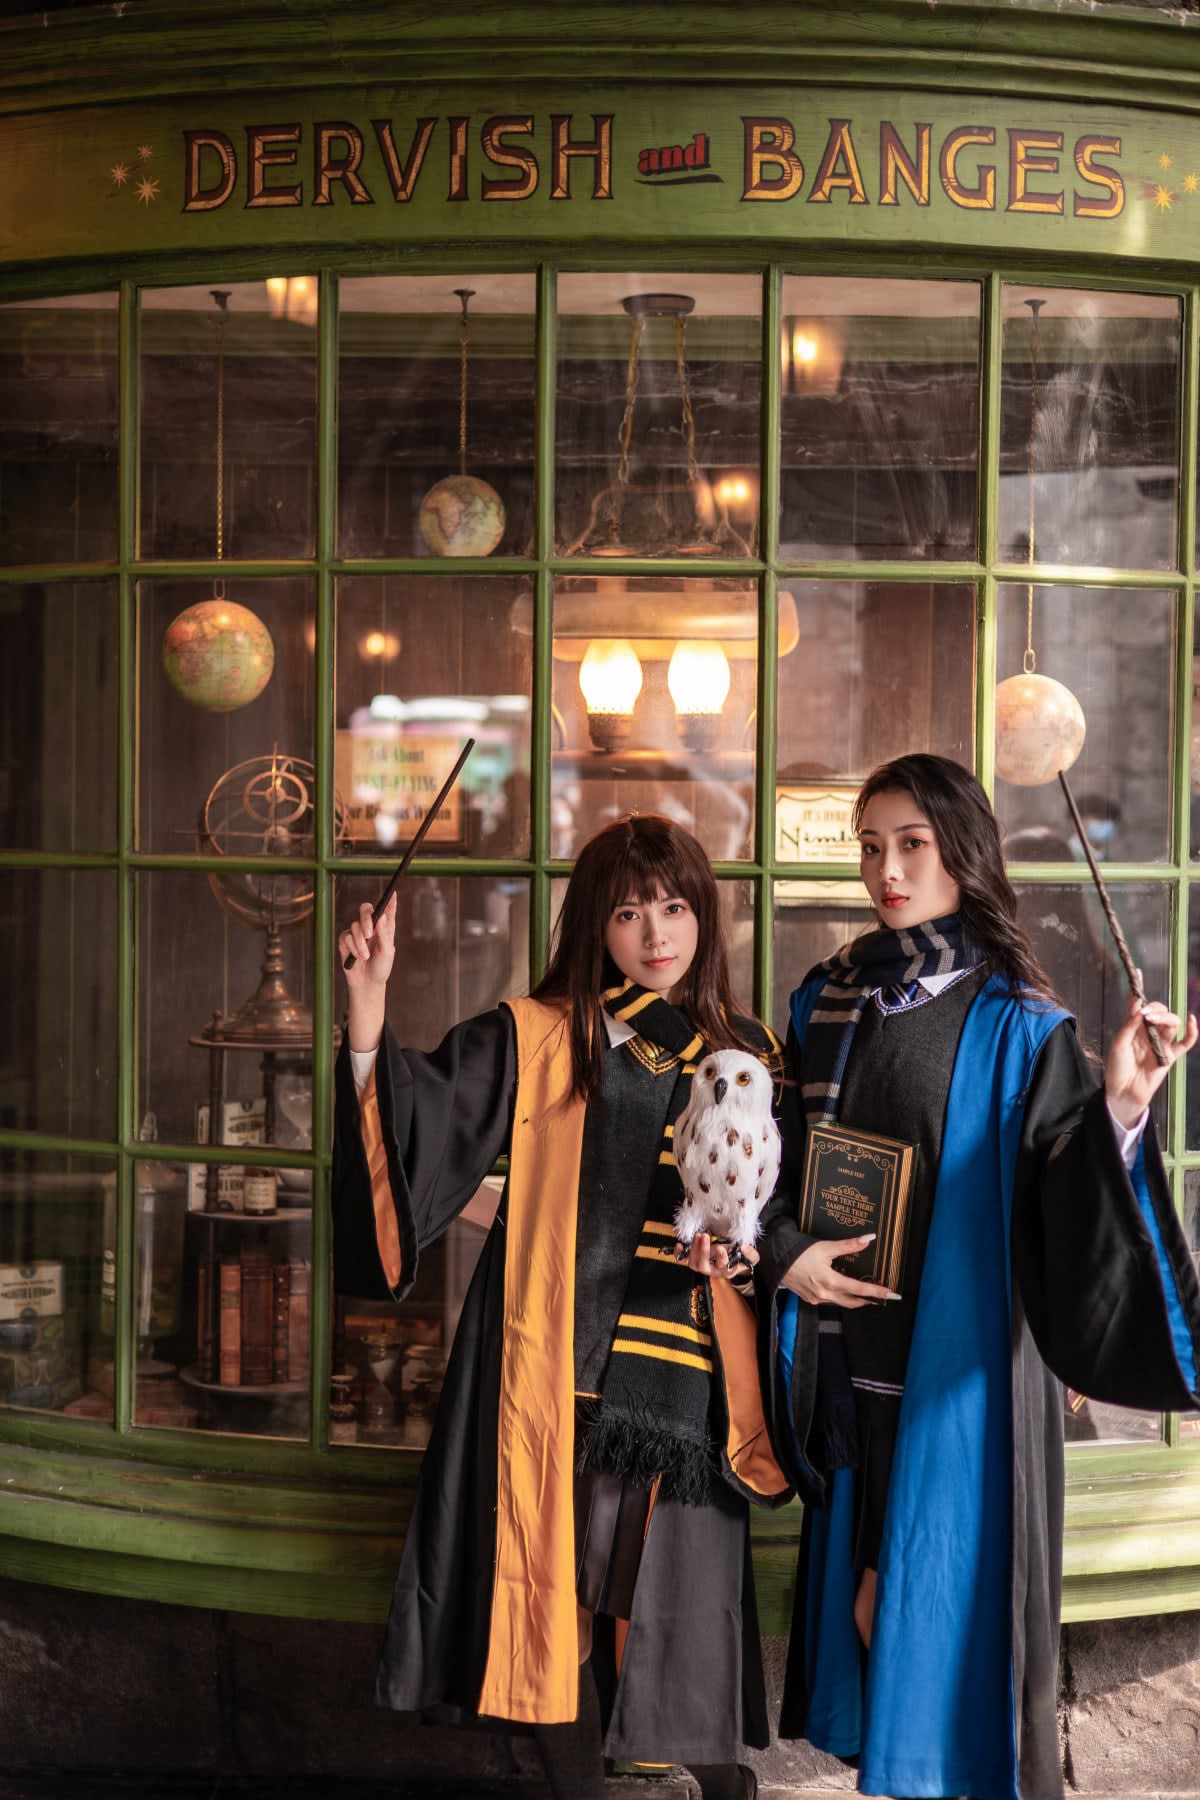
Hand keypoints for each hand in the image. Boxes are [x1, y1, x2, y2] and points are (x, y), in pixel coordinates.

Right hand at [338, 895, 396, 990]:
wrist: (367, 983)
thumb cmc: (381, 967)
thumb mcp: (387, 952)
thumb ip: (384, 934)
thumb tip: (381, 916)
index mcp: (385, 928)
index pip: (387, 910)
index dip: (390, 901)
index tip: (394, 893)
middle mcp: (371, 927)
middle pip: (365, 909)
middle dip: (366, 919)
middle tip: (369, 934)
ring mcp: (357, 933)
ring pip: (355, 926)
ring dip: (360, 944)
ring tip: (365, 957)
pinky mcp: (346, 941)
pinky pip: (346, 937)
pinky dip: (352, 948)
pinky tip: (357, 958)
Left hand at [677, 1232, 759, 1282]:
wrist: (733, 1261)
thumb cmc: (740, 1259)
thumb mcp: (750, 1257)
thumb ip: (750, 1253)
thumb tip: (744, 1247)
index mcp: (726, 1269)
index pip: (723, 1267)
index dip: (721, 1259)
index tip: (721, 1249)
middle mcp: (713, 1270)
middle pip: (703, 1266)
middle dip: (703, 1251)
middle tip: (704, 1237)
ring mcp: (703, 1266)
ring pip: (693, 1264)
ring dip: (693, 1249)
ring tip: (698, 1236)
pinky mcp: (695, 1261)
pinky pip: (683, 1260)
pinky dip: (679, 1254)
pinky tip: (680, 1245)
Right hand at [780, 1235, 898, 1308]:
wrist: (776, 1261)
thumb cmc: (799, 1253)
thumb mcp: (825, 1247)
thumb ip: (848, 1245)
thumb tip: (868, 1238)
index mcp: (830, 1281)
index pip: (860, 1290)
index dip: (877, 1292)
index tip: (892, 1295)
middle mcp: (825, 1294)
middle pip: (854, 1301)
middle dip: (870, 1300)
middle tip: (883, 1297)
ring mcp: (817, 1299)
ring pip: (843, 1303)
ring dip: (856, 1300)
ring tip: (868, 1295)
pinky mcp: (811, 1299)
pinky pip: (831, 1301)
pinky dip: (842, 1298)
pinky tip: (845, 1291)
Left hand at [1105, 985, 1197, 1128]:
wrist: (1123, 1092)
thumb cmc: (1117, 1068)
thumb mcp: (1119, 1044)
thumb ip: (1130, 1026)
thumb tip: (1141, 1008)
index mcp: (1133, 1027)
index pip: (1137, 1004)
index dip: (1138, 990)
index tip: (1138, 972)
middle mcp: (1149, 1032)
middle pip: (1159, 1011)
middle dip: (1155, 1009)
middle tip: (1146, 1014)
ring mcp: (1161, 1043)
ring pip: (1172, 1023)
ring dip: (1166, 1018)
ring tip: (1155, 1020)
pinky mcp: (1171, 1056)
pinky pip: (1186, 1043)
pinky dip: (1192, 1032)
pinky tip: (1191, 1021)